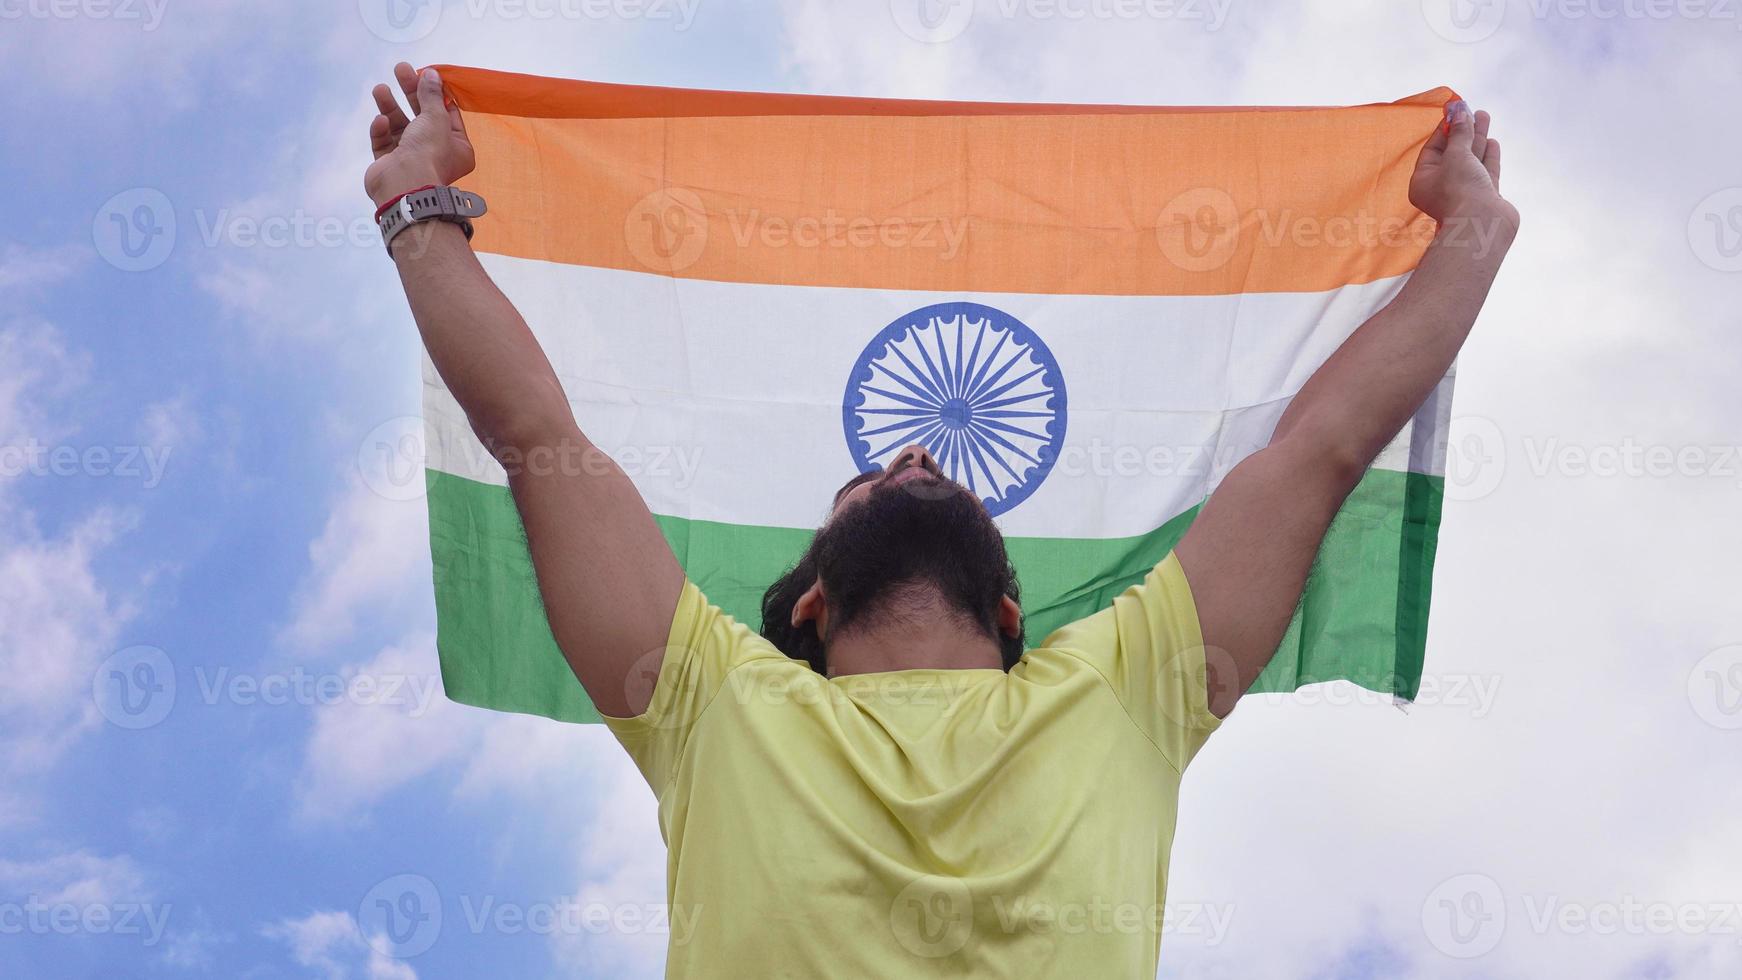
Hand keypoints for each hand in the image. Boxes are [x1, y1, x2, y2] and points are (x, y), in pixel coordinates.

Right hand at [365, 63, 475, 208]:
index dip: (436, 93)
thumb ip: (431, 95)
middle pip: (422, 116)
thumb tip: (432, 74)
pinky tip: (380, 122)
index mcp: (457, 147)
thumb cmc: (429, 153)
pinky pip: (385, 143)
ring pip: (400, 127)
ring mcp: (411, 160)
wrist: (404, 185)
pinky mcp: (389, 165)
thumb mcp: (435, 117)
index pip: (448, 114)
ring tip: (380, 89)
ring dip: (390, 107)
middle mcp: (436, 154)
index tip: (425, 74)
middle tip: (400, 69)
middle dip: (410, 92)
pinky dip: (382, 131)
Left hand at [1409, 101, 1515, 228]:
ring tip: (1484, 116)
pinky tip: (1492, 142)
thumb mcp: (1456, 154)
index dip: (1445, 129)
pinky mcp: (1483, 197)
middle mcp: (1441, 189)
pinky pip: (1484, 172)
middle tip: (1473, 109)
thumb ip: (1460, 133)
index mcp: (1422, 182)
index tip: (1455, 110)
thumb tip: (1459, 110)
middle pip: (1453, 153)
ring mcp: (1464, 194)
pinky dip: (1488, 156)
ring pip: (1471, 160)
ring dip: (1477, 138)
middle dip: (1464, 130)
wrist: (1483, 224)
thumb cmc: (1460, 189)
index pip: (1432, 149)